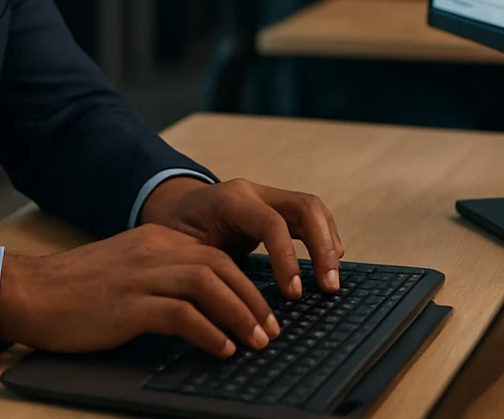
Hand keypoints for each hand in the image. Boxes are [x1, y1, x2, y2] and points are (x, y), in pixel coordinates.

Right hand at [0, 224, 281, 358]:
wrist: (31, 292)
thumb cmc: (77, 291)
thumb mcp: (128, 270)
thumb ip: (162, 277)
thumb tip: (204, 305)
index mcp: (156, 241)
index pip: (216, 255)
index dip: (247, 283)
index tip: (265, 310)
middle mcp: (153, 251)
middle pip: (220, 267)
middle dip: (253, 300)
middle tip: (271, 330)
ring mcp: (140, 276)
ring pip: (208, 285)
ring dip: (239, 314)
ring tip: (256, 341)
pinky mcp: (128, 304)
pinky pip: (180, 314)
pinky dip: (208, 332)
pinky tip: (221, 349)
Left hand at [140, 177, 344, 297]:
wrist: (171, 209)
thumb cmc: (174, 235)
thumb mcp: (183, 252)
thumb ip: (208, 272)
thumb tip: (231, 311)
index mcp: (229, 201)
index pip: (272, 224)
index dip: (287, 259)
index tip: (294, 294)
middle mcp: (253, 192)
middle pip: (305, 207)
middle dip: (322, 247)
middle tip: (328, 287)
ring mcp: (267, 195)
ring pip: (312, 208)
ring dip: (328, 243)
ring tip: (331, 279)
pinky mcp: (276, 206)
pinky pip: (309, 215)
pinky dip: (323, 237)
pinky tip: (328, 262)